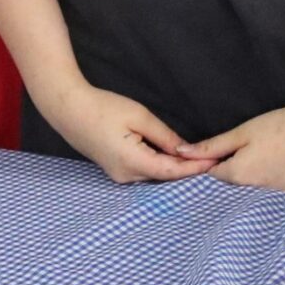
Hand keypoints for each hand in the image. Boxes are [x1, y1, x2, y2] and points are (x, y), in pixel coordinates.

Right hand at [41, 84, 213, 184]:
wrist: (69, 110)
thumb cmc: (103, 108)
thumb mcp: (140, 117)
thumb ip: (165, 136)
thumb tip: (185, 150)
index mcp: (132, 162)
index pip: (172, 171)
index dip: (195, 168)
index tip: (215, 163)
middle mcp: (125, 176)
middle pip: (164, 177)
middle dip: (188, 171)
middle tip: (213, 162)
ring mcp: (118, 176)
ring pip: (154, 176)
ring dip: (175, 170)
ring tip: (199, 162)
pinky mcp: (115, 170)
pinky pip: (143, 172)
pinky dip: (160, 167)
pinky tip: (174, 160)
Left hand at [181, 103, 284, 195]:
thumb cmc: (277, 127)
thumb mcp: (240, 133)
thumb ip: (210, 147)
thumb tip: (179, 152)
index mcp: (236, 176)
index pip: (210, 179)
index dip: (210, 167)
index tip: (216, 158)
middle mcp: (252, 194)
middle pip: (228, 193)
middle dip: (226, 182)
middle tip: (240, 162)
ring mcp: (272, 200)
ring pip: (248, 199)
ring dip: (245, 190)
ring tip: (257, 168)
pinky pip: (268, 201)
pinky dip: (264, 192)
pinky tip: (272, 175)